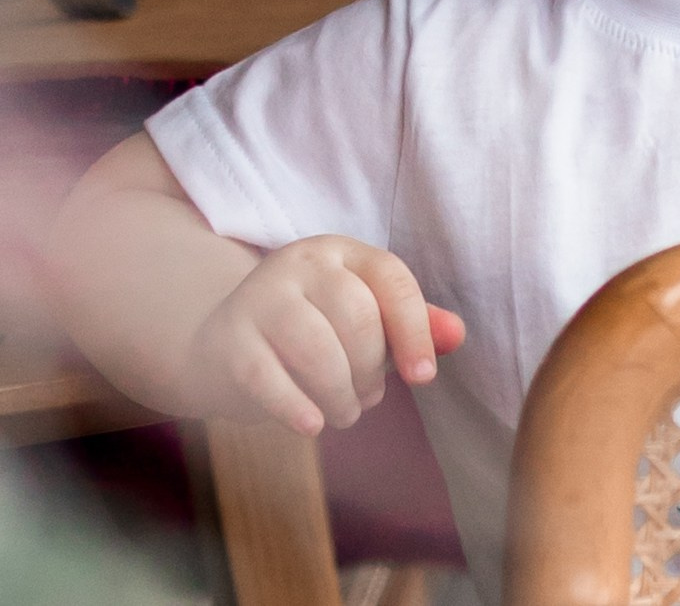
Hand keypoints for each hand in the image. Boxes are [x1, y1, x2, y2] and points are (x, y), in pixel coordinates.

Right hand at [185, 235, 466, 434]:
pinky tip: (312, 426)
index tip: (423, 378)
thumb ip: (413, 326)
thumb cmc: (312, 334)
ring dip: (339, 394)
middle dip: (371, 370)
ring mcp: (258, 298)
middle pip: (356, 317)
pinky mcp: (227, 339)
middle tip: (368, 398)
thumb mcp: (366, 322)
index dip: (415, 330)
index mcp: (343, 253)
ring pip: (315, 349)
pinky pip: (266, 377)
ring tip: (344, 413)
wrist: (223, 347)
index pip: (392, 280)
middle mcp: (300, 264)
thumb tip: (457, 334)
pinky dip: (296, 407)